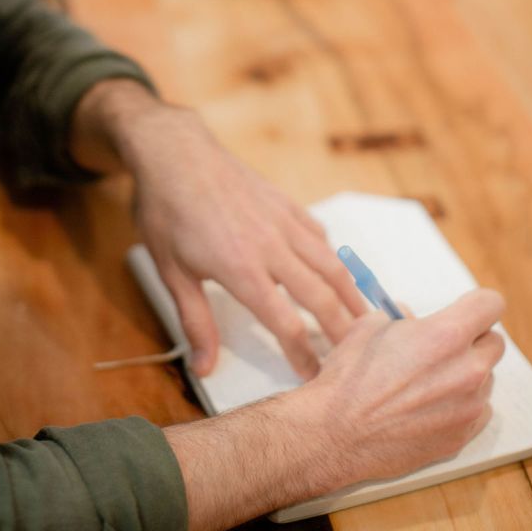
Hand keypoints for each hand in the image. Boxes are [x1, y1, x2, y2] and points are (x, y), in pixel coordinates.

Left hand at [116, 99, 366, 377]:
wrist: (175, 153)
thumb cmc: (166, 212)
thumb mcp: (170, 272)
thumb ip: (194, 321)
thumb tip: (204, 367)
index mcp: (243, 270)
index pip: (285, 323)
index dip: (303, 355)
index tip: (315, 377)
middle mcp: (272, 247)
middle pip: (321, 296)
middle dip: (342, 331)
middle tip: (358, 357)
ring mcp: (283, 222)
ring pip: (330, 263)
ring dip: (351, 294)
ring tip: (365, 318)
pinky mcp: (285, 202)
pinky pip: (317, 234)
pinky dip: (330, 255)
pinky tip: (332, 267)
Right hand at [166, 288, 505, 530]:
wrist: (334, 431)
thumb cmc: (348, 377)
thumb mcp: (370, 326)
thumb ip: (402, 318)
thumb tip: (413, 320)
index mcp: (446, 335)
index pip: (491, 304)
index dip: (477, 304)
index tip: (468, 310)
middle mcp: (467, 370)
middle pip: (494, 342)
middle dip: (472, 340)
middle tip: (441, 347)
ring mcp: (468, 407)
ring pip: (484, 379)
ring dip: (464, 375)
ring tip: (425, 382)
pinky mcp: (461, 436)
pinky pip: (476, 411)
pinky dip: (459, 405)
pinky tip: (426, 407)